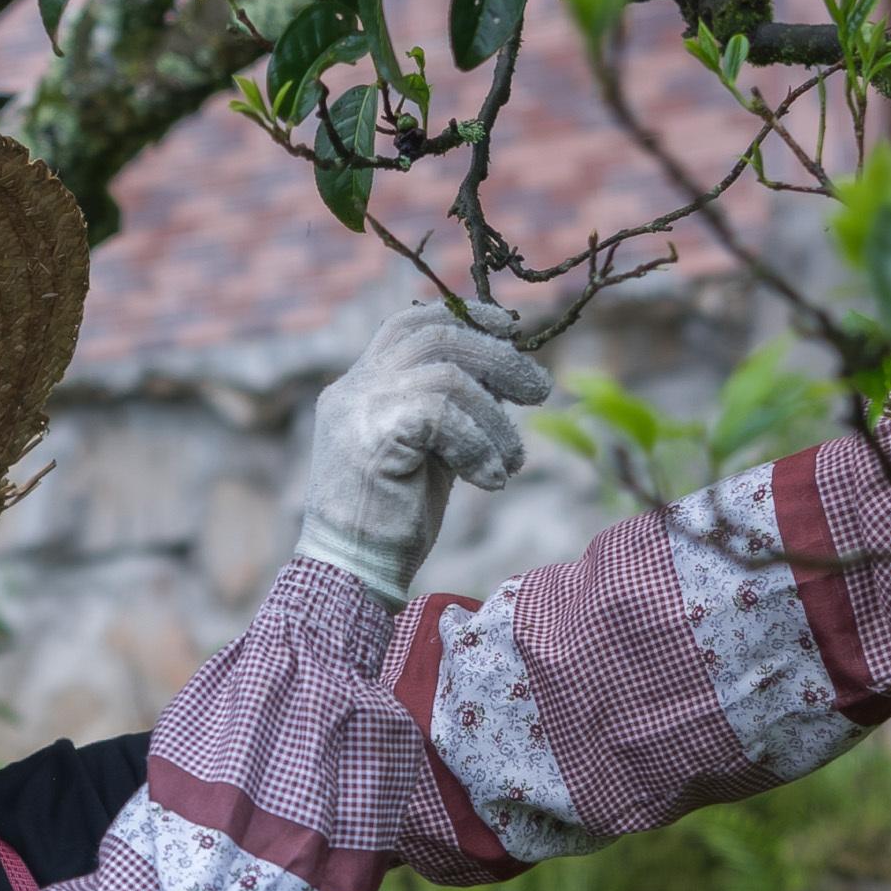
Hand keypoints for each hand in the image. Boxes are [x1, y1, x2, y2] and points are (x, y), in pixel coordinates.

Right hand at [292, 300, 554, 600]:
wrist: (351, 573)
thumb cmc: (392, 521)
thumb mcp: (426, 449)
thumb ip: (450, 408)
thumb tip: (506, 373)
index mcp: (358, 387)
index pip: (408, 325)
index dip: (463, 317)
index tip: (510, 329)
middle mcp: (353, 389)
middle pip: (435, 337)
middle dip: (498, 358)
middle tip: (539, 391)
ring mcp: (359, 409)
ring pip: (449, 377)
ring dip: (496, 419)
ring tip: (512, 461)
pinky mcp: (374, 435)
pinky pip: (446, 416)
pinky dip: (480, 446)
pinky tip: (490, 479)